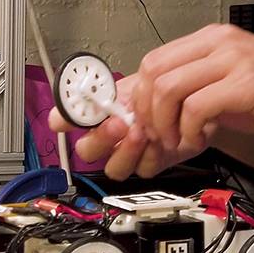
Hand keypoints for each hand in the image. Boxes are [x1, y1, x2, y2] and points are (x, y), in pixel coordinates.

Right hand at [48, 76, 208, 179]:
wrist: (190, 101)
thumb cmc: (159, 91)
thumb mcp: (132, 82)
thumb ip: (105, 91)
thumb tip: (76, 92)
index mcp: (97, 114)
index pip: (66, 120)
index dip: (63, 120)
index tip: (67, 117)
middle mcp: (107, 136)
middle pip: (87, 150)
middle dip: (100, 137)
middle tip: (117, 123)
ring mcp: (127, 152)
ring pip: (113, 167)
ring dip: (126, 150)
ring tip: (141, 132)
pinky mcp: (149, 164)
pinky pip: (141, 170)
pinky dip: (150, 155)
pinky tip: (158, 141)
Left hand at [128, 23, 253, 155]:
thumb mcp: (230, 81)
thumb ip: (197, 86)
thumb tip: (158, 109)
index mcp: (211, 38)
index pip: (155, 59)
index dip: (142, 95)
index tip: (148, 122)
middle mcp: (218, 41)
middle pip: (155, 71)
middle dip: (147, 111)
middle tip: (158, 136)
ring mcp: (233, 59)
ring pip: (169, 88)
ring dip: (165, 123)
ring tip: (178, 141)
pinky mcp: (246, 84)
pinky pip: (197, 107)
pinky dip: (190, 130)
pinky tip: (201, 140)